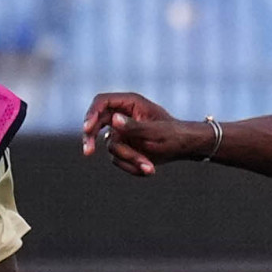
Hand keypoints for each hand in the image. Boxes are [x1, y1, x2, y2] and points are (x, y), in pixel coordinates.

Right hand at [79, 91, 200, 174]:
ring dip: (129, 159)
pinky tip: (149, 169)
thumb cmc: (174, 134)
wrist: (184, 148)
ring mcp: (121, 132)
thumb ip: (135, 126)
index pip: (102, 102)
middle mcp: (122, 116)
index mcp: (130, 103)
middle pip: (95, 123)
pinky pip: (118, 160)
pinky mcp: (123, 147)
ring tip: (150, 167)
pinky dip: (131, 166)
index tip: (87, 128)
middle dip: (91, 138)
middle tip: (88, 152)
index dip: (91, 114)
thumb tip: (114, 120)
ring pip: (111, 147)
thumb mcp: (156, 132)